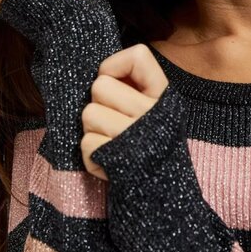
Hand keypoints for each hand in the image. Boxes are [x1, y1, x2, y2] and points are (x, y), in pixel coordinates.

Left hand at [80, 44, 168, 180]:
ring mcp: (136, 136)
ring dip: (93, 131)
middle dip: (99, 104)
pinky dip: (92, 155)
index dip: (116, 65)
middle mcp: (153, 113)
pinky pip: (86, 143)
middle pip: (100, 86)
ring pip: (88, 114)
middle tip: (114, 122)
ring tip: (112, 142)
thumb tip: (103, 71)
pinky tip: (109, 162)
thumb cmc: (150, 145)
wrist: (163, 195)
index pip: (138, 56)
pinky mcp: (118, 160)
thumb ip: (136, 87)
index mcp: (164, 96)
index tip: (117, 83)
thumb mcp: (155, 111)